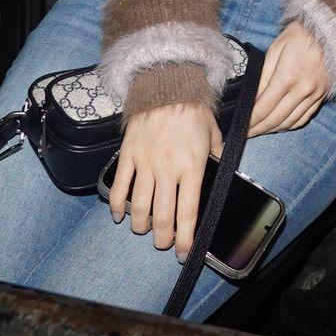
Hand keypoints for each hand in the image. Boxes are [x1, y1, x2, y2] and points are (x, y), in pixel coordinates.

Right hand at [111, 101, 218, 256]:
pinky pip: (119, 187)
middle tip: (163, 244)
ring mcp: (145, 163)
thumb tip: (218, 173)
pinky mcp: (128, 155)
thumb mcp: (213, 133)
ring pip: (140, 206)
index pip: (188, 211)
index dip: (186, 236)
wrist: (166, 83)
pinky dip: (117, 205)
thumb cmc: (193, 108)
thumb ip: (215, 156)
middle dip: (162, 237)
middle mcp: (168, 169)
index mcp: (192, 166)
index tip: (184, 252)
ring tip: (145, 231)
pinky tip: (120, 215)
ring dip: (141, 225)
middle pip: (162, 216)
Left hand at [250, 21, 329, 134]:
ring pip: (290, 122)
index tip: (239, 126)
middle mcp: (302, 90)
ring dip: (273, 129)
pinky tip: (279, 125)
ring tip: (260, 130)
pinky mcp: (323, 96)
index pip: (263, 108)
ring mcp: (315, 95)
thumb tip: (251, 98)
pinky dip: (290, 125)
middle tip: (244, 133)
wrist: (333, 29)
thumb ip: (263, 76)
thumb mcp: (276, 48)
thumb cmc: (300, 34)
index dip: (249, 120)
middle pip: (275, 119)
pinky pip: (304, 118)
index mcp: (287, 77)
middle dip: (258, 129)